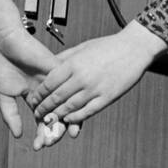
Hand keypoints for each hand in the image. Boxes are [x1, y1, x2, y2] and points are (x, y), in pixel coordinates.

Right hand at [0, 25, 82, 148]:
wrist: (4, 40)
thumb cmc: (1, 64)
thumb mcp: (4, 94)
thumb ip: (11, 115)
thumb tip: (18, 136)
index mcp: (36, 97)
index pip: (44, 119)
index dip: (42, 133)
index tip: (39, 147)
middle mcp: (48, 91)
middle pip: (57, 116)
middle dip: (53, 132)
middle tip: (48, 144)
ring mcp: (54, 81)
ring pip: (64, 105)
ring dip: (62, 121)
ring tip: (57, 136)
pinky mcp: (57, 70)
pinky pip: (66, 89)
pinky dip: (65, 103)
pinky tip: (63, 116)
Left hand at [26, 22, 165, 125]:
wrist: (134, 48)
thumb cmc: (107, 46)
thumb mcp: (82, 48)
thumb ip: (65, 58)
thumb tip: (47, 67)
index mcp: (74, 63)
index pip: (49, 83)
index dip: (39, 94)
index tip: (33, 100)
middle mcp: (82, 77)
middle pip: (57, 97)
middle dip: (45, 108)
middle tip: (37, 114)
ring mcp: (95, 89)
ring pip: (70, 107)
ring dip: (57, 116)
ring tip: (49, 120)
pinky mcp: (107, 97)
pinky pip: (87, 112)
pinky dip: (76, 118)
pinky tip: (69, 120)